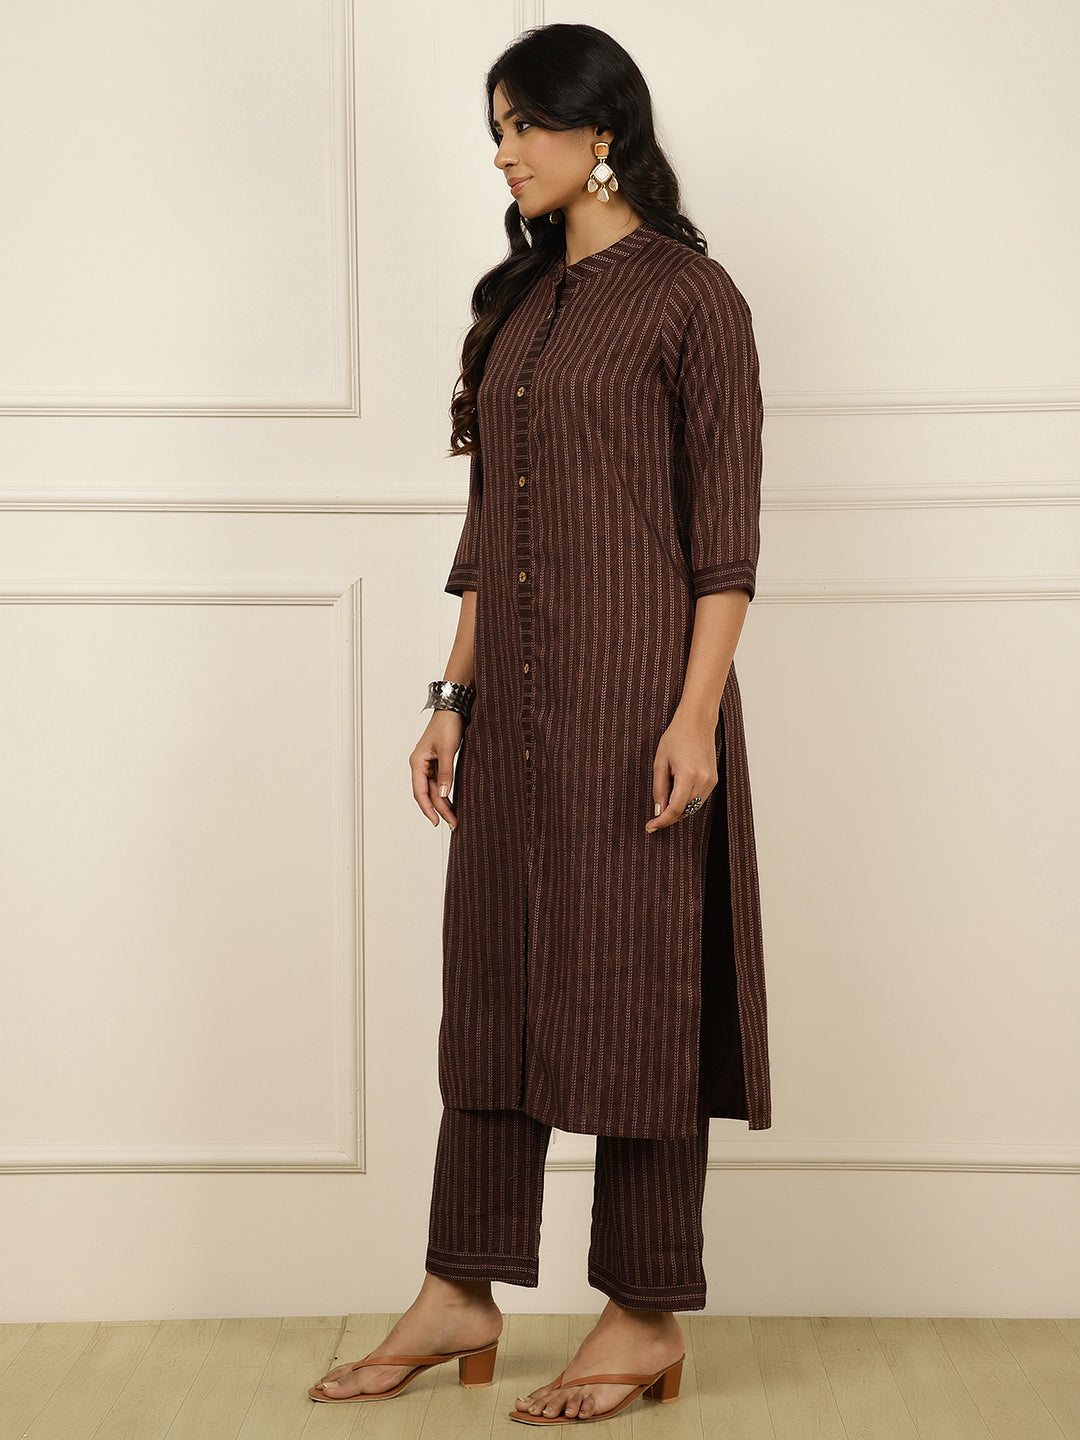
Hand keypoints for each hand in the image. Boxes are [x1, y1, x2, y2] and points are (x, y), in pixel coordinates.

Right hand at [410, 710, 465, 828]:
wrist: (454, 708)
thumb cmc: (447, 724)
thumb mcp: (447, 749)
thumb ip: (445, 772)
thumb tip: (443, 794)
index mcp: (417, 762)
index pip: (420, 792)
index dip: (428, 809)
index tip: (437, 822)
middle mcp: (421, 765)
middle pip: (428, 793)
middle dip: (439, 809)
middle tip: (453, 823)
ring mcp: (429, 764)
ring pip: (434, 789)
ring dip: (443, 803)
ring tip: (454, 817)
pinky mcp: (438, 761)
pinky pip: (439, 782)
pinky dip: (445, 793)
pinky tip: (452, 801)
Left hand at [645, 708, 718, 832]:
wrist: (697, 722)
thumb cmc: (676, 737)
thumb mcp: (660, 762)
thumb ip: (659, 789)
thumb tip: (658, 810)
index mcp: (688, 775)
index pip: (675, 809)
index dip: (662, 821)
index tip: (650, 827)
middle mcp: (703, 781)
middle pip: (684, 811)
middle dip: (668, 817)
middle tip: (653, 818)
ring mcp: (711, 781)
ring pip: (692, 807)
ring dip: (678, 810)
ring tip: (664, 801)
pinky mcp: (714, 780)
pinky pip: (699, 799)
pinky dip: (687, 802)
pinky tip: (677, 794)